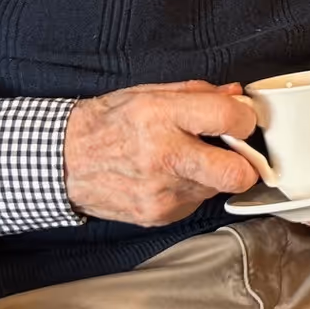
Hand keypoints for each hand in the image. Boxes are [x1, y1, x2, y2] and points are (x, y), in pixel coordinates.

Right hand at [64, 81, 258, 225]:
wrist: (63, 163)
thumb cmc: (104, 125)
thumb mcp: (147, 93)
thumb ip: (197, 93)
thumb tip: (236, 96)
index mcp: (161, 117)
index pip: (229, 118)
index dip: (245, 119)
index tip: (241, 121)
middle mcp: (163, 157)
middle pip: (237, 173)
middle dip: (246, 163)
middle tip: (235, 152)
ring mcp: (161, 192)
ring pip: (217, 189)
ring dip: (211, 175)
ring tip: (184, 159)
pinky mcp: (159, 215)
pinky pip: (195, 203)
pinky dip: (190, 190)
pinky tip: (167, 177)